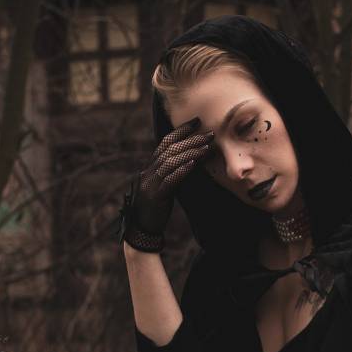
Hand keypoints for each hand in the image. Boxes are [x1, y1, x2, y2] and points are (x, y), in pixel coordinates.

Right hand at [132, 117, 214, 235]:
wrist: (142, 230)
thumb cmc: (156, 208)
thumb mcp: (164, 187)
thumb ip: (172, 173)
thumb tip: (192, 161)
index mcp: (150, 168)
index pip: (165, 143)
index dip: (180, 131)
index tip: (196, 122)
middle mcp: (148, 172)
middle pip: (170, 150)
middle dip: (190, 140)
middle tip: (208, 134)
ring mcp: (150, 183)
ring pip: (170, 162)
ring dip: (190, 153)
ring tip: (206, 147)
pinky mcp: (155, 196)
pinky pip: (169, 180)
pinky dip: (181, 170)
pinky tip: (193, 164)